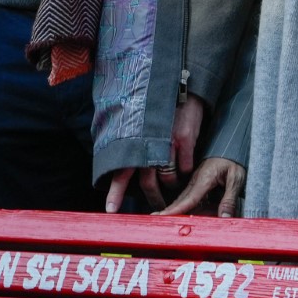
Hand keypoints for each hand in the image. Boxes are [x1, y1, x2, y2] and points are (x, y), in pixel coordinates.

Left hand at [105, 94, 206, 212]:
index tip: (111, 210)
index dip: (115, 192)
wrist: (180, 86)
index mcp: (133, 141)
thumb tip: (126, 166)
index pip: (121, 171)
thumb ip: (132, 143)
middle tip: (156, 208)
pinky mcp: (185, 140)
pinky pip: (185, 168)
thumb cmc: (158, 107)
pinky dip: (185, 172)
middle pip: (147, 183)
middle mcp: (148, 143)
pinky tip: (185, 169)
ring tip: (173, 186)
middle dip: (152, 199)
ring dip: (170, 186)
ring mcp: (167, 143)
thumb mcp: (139, 122)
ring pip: (168, 178)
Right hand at [157, 157, 244, 216]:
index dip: (175, 209)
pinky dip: (184, 205)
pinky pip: (190, 197)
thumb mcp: (237, 178)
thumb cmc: (234, 159)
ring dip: (175, 209)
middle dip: (168, 211)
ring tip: (163, 218)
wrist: (232, 146)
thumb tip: (224, 218)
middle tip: (155, 220)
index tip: (162, 216)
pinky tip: (182, 214)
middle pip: (181, 199)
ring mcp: (196, 181)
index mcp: (204, 178)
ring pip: (184, 198)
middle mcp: (197, 180)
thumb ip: (230, 199)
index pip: (188, 198)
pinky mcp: (199, 182)